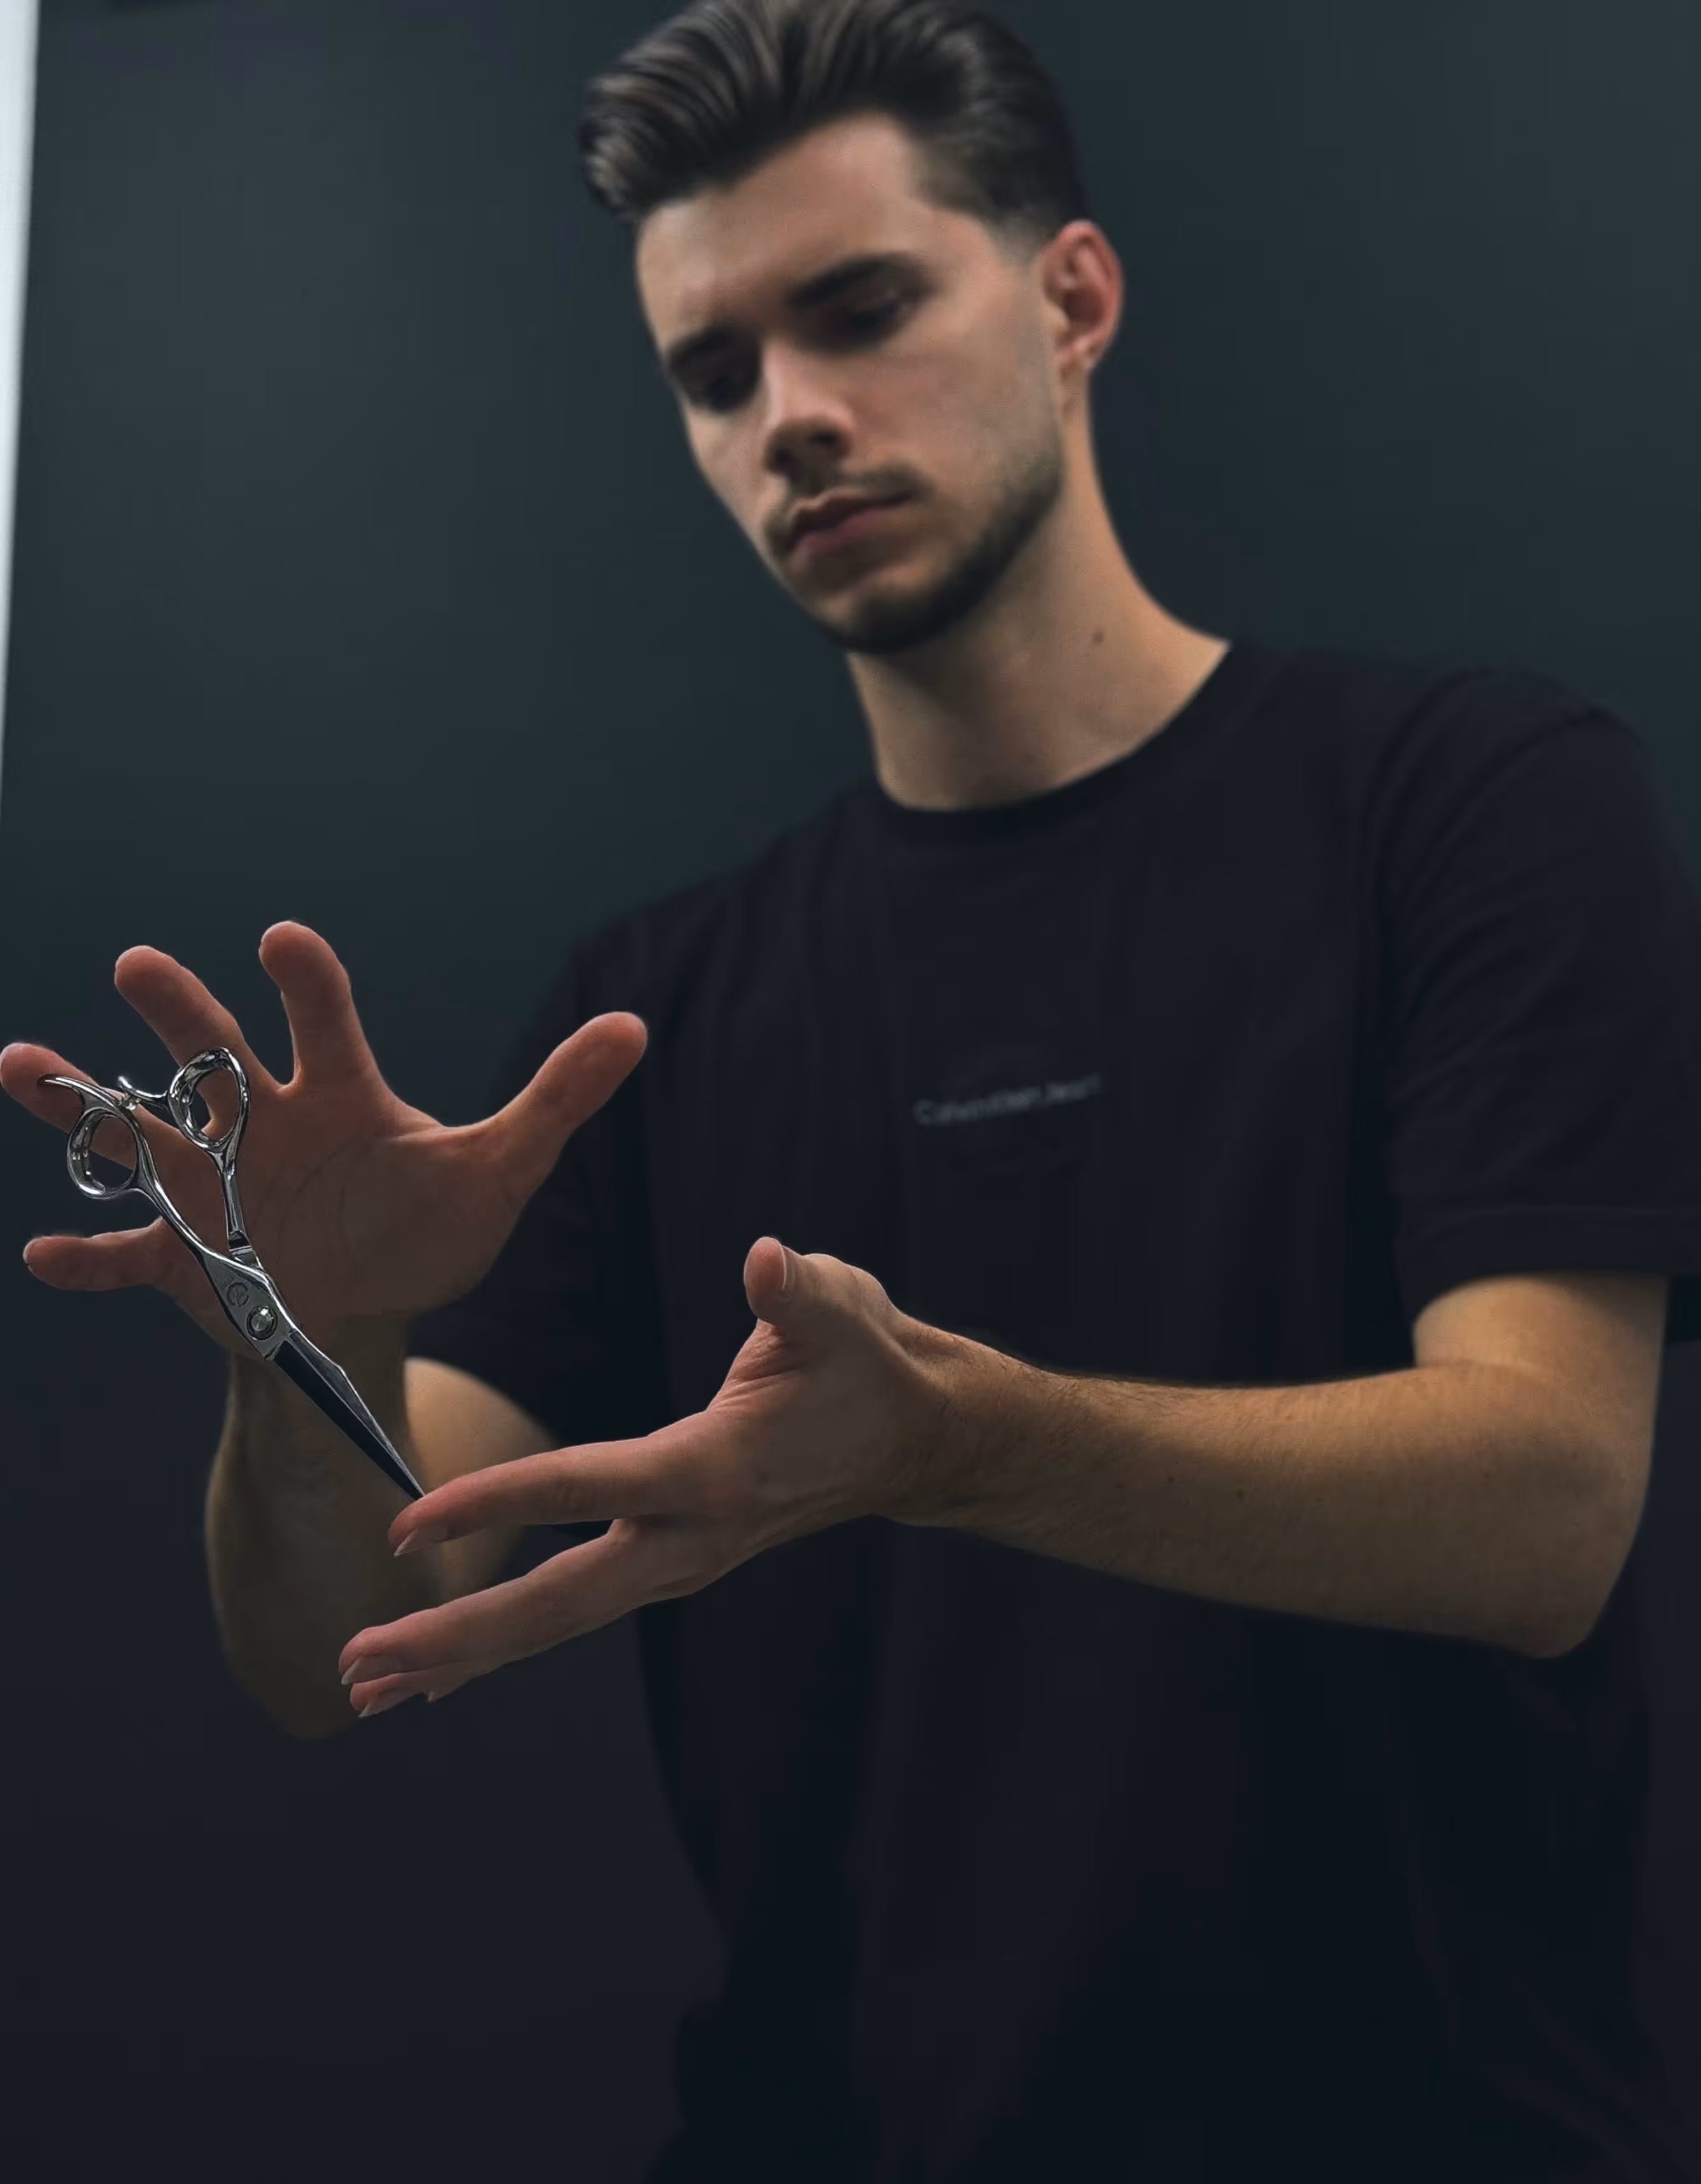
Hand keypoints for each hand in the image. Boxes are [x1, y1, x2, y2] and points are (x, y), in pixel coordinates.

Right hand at [1, 923, 645, 1352]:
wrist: (368, 1310)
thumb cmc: (428, 1227)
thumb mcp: (499, 1171)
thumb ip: (557, 1101)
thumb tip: (636, 1026)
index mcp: (338, 1095)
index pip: (321, 1021)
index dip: (305, 981)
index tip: (285, 944)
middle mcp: (262, 1124)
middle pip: (213, 1055)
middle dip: (179, 1011)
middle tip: (141, 964)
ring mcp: (216, 1190)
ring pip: (137, 1135)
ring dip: (79, 1104)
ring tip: (18, 1060)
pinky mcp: (185, 1263)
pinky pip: (126, 1255)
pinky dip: (90, 1255)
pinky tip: (47, 1255)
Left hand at [335, 1238, 968, 1715]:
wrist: (912, 1439)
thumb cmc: (867, 1362)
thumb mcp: (842, 1312)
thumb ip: (800, 1291)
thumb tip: (765, 1259)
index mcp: (715, 1470)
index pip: (588, 1488)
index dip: (497, 1502)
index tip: (409, 1524)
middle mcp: (690, 1537)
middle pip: (559, 1603)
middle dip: (456, 1635)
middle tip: (358, 1664)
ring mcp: (680, 1562)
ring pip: (559, 1623)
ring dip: (462, 1656)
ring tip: (366, 1686)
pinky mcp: (670, 1564)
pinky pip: (575, 1614)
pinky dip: (502, 1645)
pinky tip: (438, 1676)